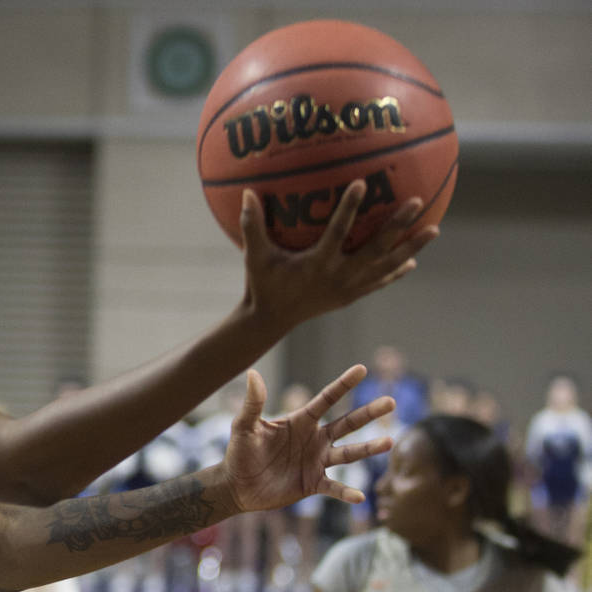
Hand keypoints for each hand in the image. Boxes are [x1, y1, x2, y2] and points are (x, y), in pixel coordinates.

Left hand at [220, 365, 394, 511]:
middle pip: (347, 423)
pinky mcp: (313, 483)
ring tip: (389, 442)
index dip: (343, 384)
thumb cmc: (240, 452)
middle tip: (391, 402)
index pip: (326, 399)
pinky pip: (334, 487)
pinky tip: (360, 496)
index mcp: (301, 421)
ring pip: (349, 453)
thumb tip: (252, 373)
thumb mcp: (244, 426)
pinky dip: (346, 492)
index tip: (361, 369)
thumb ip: (253, 403)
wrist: (237, 485)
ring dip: (368, 449)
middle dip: (368, 413)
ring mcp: (317, 461)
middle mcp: (314, 438)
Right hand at [240, 180, 438, 329]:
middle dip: (398, 226)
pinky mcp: (350, 297)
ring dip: (411, 248)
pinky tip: (413, 261)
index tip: (363, 183)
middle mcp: (338, 277)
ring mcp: (348, 289)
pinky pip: (379, 282)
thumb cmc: (261, 284)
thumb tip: (245, 192)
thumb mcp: (253, 256)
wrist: (270, 321)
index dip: (350, 208)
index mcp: (317, 265)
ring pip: (386, 266)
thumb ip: (251, 225)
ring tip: (434, 229)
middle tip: (416, 202)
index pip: (337, 232)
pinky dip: (396, 271)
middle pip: (376, 249)